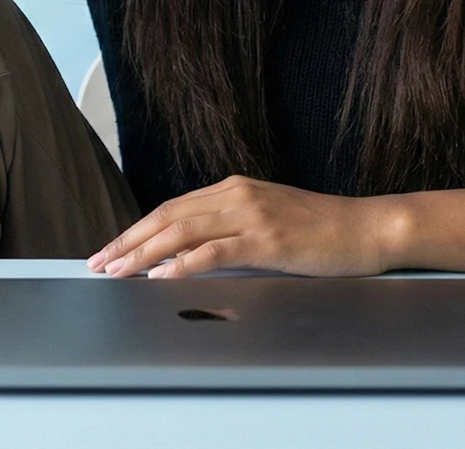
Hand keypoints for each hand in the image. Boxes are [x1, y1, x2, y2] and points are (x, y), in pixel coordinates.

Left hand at [86, 175, 404, 279]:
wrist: (366, 228)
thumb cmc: (320, 230)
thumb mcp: (267, 221)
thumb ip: (230, 230)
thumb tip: (187, 254)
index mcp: (234, 188)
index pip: (171, 208)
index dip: (136, 229)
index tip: (110, 250)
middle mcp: (237, 194)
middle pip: (168, 216)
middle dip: (128, 241)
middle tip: (98, 263)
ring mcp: (253, 214)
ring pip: (183, 230)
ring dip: (144, 252)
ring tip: (118, 271)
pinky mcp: (268, 239)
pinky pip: (216, 250)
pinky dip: (184, 262)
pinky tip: (162, 276)